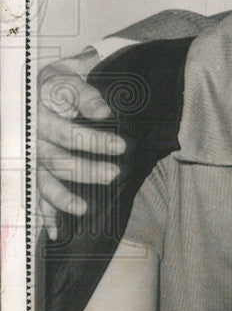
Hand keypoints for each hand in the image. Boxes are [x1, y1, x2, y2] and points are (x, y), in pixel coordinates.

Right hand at [37, 49, 124, 236]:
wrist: (33, 89)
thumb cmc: (56, 85)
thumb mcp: (67, 77)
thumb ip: (85, 92)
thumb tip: (103, 110)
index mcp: (41, 117)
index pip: (67, 133)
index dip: (93, 141)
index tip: (121, 147)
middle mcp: (33, 141)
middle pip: (58, 161)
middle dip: (87, 170)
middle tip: (116, 173)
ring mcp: (31, 159)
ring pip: (46, 181)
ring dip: (64, 197)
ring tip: (84, 208)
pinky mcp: (32, 173)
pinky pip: (35, 197)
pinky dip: (45, 216)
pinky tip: (56, 232)